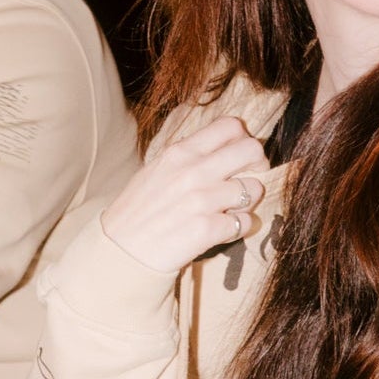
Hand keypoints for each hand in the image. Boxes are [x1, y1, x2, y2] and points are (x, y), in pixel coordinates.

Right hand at [100, 116, 270, 274]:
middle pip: (251, 150)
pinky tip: (222, 231)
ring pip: (253, 189)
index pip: (231, 126)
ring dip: (248, 202)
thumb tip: (220, 152)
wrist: (119, 251)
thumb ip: (187, 159)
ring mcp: (202, 200)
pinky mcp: (207, 229)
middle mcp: (193, 171)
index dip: (244, 140)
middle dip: (258, 165)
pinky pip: (245, 223)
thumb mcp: (156, 172)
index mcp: (180, 152)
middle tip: (247, 182)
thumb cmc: (136, 213)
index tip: (241, 157)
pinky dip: (239, 228)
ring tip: (230, 211)